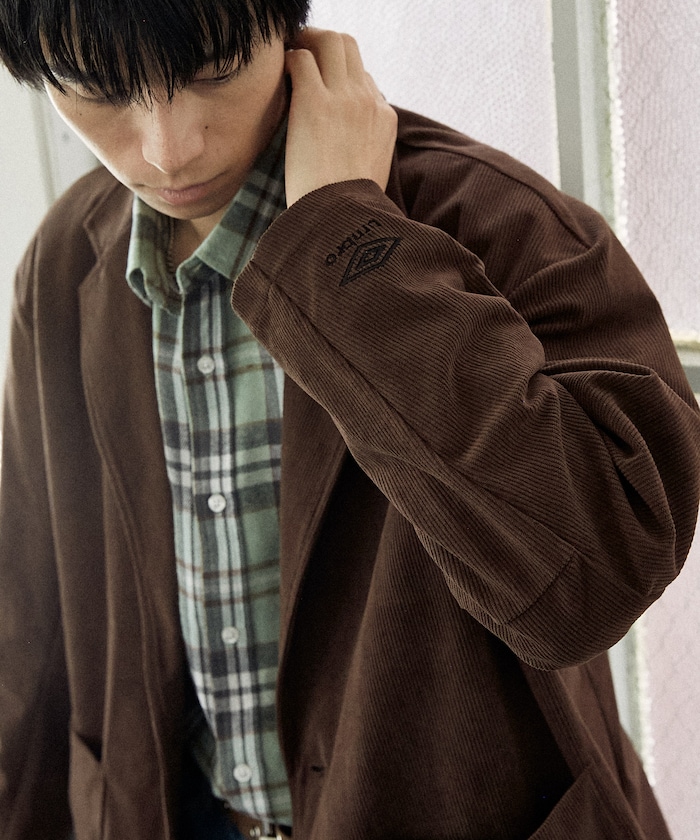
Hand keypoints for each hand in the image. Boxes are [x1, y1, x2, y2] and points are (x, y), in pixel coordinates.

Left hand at [284, 28, 397, 205]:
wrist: (342, 221)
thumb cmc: (350, 210)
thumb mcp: (373, 178)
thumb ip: (366, 151)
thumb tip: (351, 152)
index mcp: (385, 119)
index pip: (364, 78)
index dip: (340, 77)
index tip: (321, 86)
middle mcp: (368, 101)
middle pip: (349, 47)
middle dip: (322, 44)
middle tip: (301, 56)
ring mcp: (344, 98)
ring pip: (329, 41)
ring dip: (305, 43)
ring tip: (288, 59)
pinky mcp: (315, 102)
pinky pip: (301, 59)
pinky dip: (288, 60)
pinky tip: (279, 75)